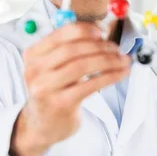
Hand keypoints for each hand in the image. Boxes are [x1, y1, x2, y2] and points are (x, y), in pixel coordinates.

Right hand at [10, 22, 130, 155]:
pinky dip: (110, 76)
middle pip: (73, 49)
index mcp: (33, 55)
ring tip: (123, 61)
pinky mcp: (61, 103)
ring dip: (108, 61)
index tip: (102, 32)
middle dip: (100, 46)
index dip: (85, 30)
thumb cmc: (53, 92)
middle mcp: (35, 70)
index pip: (61, 34)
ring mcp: (46, 88)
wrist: (41, 125)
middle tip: (117, 49)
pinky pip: (90, 85)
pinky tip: (121, 74)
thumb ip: (68, 50)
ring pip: (82, 66)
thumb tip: (100, 33)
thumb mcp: (51, 68)